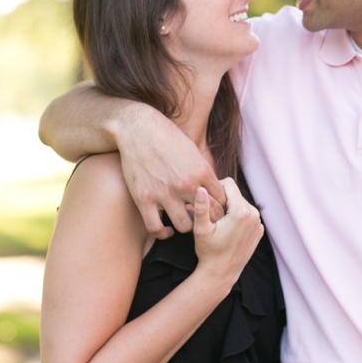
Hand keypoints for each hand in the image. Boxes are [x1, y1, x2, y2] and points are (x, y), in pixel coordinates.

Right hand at [117, 110, 225, 238]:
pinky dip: (163, 233)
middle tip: (204, 220)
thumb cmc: (168, 139)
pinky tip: (167, 230)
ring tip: (185, 222)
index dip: (221, 208)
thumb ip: (204, 173)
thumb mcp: (194, 153)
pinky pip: (156, 228)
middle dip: (209, 220)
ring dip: (187, 227)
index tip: (215, 210)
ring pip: (185, 227)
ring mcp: (164, 194)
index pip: (222, 201)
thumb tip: (215, 190)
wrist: (139, 129)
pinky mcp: (144, 199)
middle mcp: (186, 185)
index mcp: (202, 172)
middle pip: (209, 216)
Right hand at [192, 179, 263, 282]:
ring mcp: (259, 222)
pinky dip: (238, 217)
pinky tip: (228, 230)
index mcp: (241, 211)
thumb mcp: (201, 229)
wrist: (221, 273)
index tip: (207, 202)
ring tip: (219, 223)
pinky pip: (247, 214)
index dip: (215, 188)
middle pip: (235, 193)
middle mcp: (254, 214)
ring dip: (230, 208)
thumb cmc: (209, 252)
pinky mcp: (259, 229)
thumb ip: (201, 207)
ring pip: (241, 203)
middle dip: (223, 200)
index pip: (228, 183)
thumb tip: (200, 188)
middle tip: (212, 216)